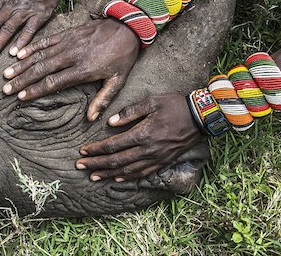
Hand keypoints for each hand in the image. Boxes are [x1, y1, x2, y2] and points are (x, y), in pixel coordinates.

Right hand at [2, 19, 139, 120]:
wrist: (127, 27)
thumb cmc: (122, 56)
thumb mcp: (118, 80)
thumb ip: (103, 99)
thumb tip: (91, 118)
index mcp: (83, 69)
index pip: (53, 82)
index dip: (36, 90)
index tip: (21, 96)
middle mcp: (71, 56)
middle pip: (41, 69)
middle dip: (22, 80)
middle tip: (6, 89)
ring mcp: (68, 43)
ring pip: (40, 55)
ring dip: (22, 65)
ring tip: (7, 74)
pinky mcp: (67, 33)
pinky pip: (46, 41)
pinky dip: (31, 47)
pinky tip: (18, 53)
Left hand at [75, 94, 204, 181]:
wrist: (201, 118)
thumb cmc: (176, 105)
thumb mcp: (152, 101)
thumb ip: (130, 112)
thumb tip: (110, 123)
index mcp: (143, 134)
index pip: (113, 145)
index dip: (96, 149)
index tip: (83, 151)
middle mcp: (148, 150)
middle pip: (116, 161)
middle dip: (96, 164)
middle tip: (79, 166)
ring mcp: (156, 158)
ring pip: (127, 170)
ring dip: (108, 174)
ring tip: (93, 176)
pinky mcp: (163, 162)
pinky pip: (142, 174)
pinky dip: (127, 177)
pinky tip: (117, 179)